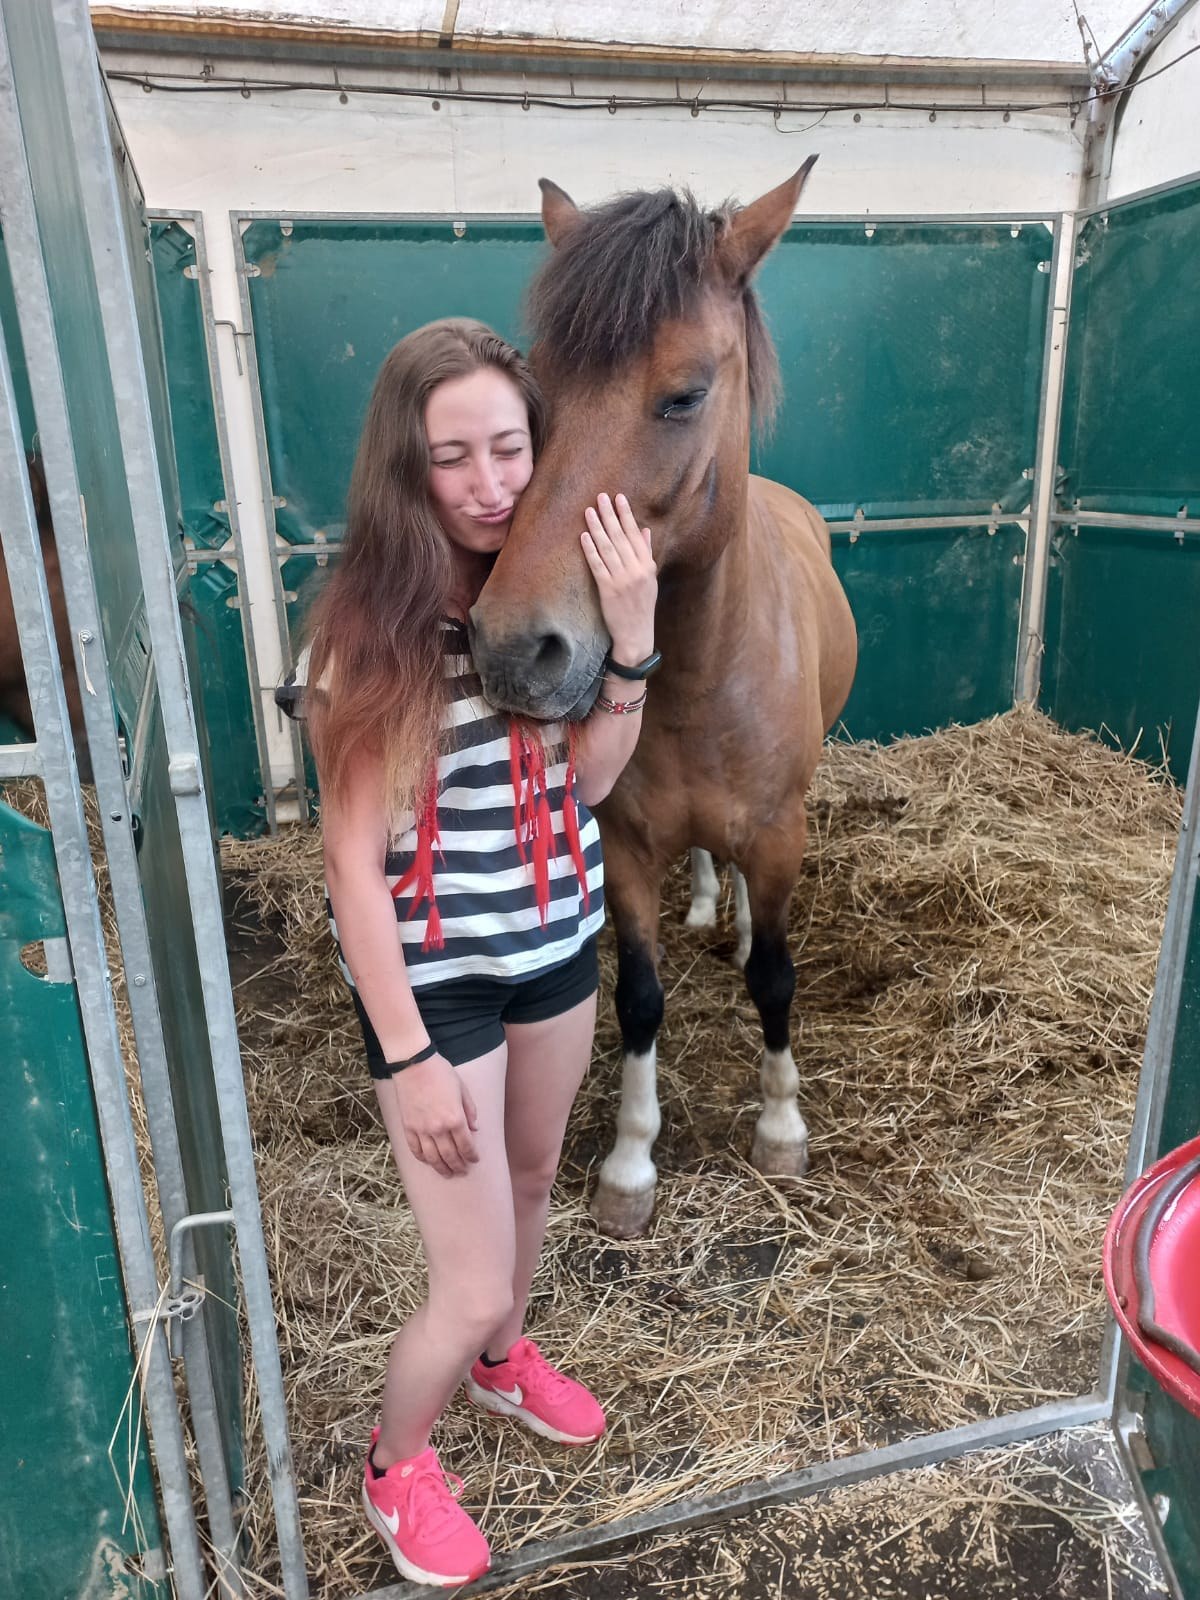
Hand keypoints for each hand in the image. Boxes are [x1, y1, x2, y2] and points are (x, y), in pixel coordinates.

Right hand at [392, 1055, 479, 1177]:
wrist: (414, 1065)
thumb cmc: (440, 1073)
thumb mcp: (462, 1089)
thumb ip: (470, 1111)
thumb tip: (475, 1129)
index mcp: (455, 1118)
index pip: (466, 1145)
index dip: (472, 1156)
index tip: (475, 1160)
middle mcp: (439, 1128)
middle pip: (450, 1156)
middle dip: (458, 1166)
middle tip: (463, 1171)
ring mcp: (421, 1129)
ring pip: (432, 1158)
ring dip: (441, 1168)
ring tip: (447, 1173)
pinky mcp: (408, 1127)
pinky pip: (416, 1149)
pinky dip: (423, 1159)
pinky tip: (429, 1162)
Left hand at [581, 493, 656, 665]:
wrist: (636, 635)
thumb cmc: (642, 606)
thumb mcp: (650, 579)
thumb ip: (646, 553)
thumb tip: (644, 530)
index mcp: (647, 566)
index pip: (635, 535)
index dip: (626, 515)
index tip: (619, 498)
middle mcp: (636, 571)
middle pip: (621, 537)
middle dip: (610, 515)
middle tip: (600, 497)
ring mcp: (622, 580)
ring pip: (608, 548)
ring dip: (597, 528)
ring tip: (589, 511)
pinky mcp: (608, 590)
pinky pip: (597, 566)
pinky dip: (590, 550)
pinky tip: (583, 536)